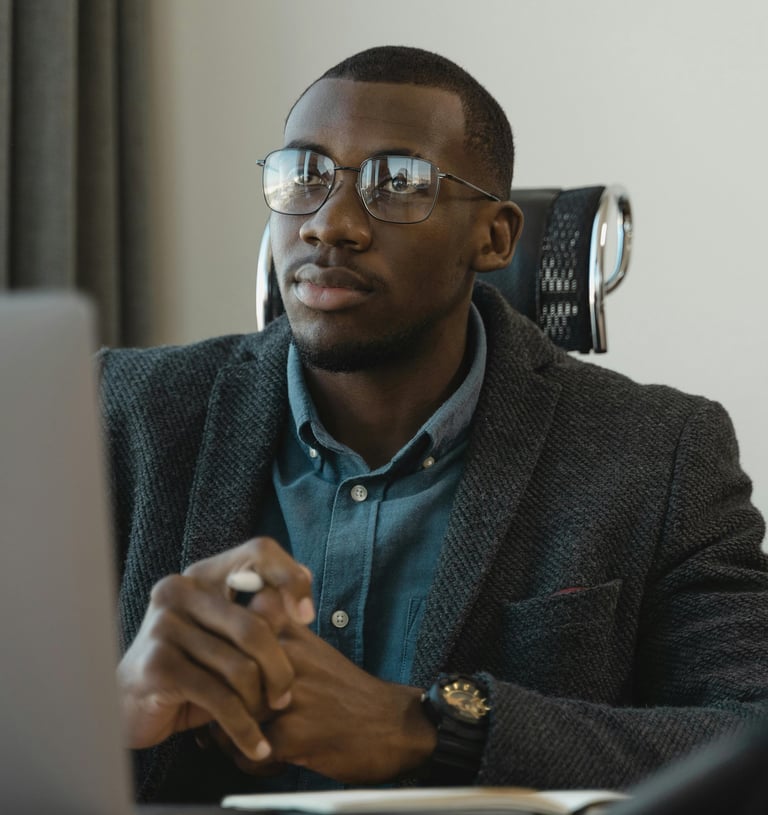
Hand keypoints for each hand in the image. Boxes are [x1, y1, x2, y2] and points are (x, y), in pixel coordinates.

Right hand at [116, 537, 313, 761]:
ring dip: (260, 702)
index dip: (290, 578)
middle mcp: (180, 590)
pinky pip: (220, 699)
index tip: (307, 617)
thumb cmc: (193, 668)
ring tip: (264, 716)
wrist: (132, 706)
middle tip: (285, 695)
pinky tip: (256, 745)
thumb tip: (304, 581)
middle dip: (280, 669)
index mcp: (203, 575)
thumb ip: (261, 611)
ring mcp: (165, 626)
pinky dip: (245, 728)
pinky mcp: (158, 665)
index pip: (258, 552)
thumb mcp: (229, 637)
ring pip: (241, 667)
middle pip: (256, 626)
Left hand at [223, 619, 437, 783]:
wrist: (393, 723)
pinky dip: (255, 762)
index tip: (223, 675)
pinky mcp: (293, 734)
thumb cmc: (345, 690)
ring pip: (229, 717)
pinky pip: (248, 751)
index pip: (228, 634)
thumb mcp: (309, 649)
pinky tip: (276, 759)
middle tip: (229, 718)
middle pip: (222, 678)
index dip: (219, 660)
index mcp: (289, 631)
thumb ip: (269, 642)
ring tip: (254, 739)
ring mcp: (289, 695)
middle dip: (220, 704)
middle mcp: (287, 656)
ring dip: (234, 735)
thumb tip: (218, 655)